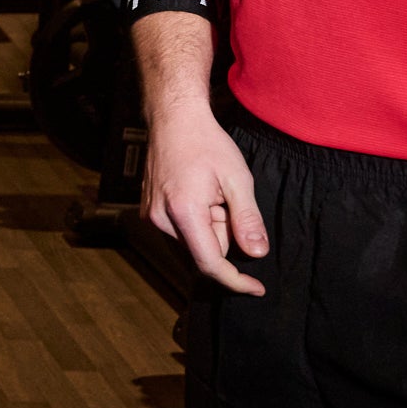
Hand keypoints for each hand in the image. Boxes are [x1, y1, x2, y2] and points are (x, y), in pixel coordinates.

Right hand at [142, 104, 267, 295]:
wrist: (174, 118)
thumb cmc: (206, 143)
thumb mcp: (237, 178)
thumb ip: (247, 219)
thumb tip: (257, 254)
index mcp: (184, 212)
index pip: (211, 263)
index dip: (236, 281)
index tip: (256, 289)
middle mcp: (161, 219)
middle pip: (204, 250)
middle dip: (223, 232)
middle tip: (225, 198)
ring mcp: (151, 214)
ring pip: (193, 239)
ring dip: (209, 224)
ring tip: (209, 190)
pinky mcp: (149, 209)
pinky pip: (181, 229)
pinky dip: (196, 218)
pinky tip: (197, 191)